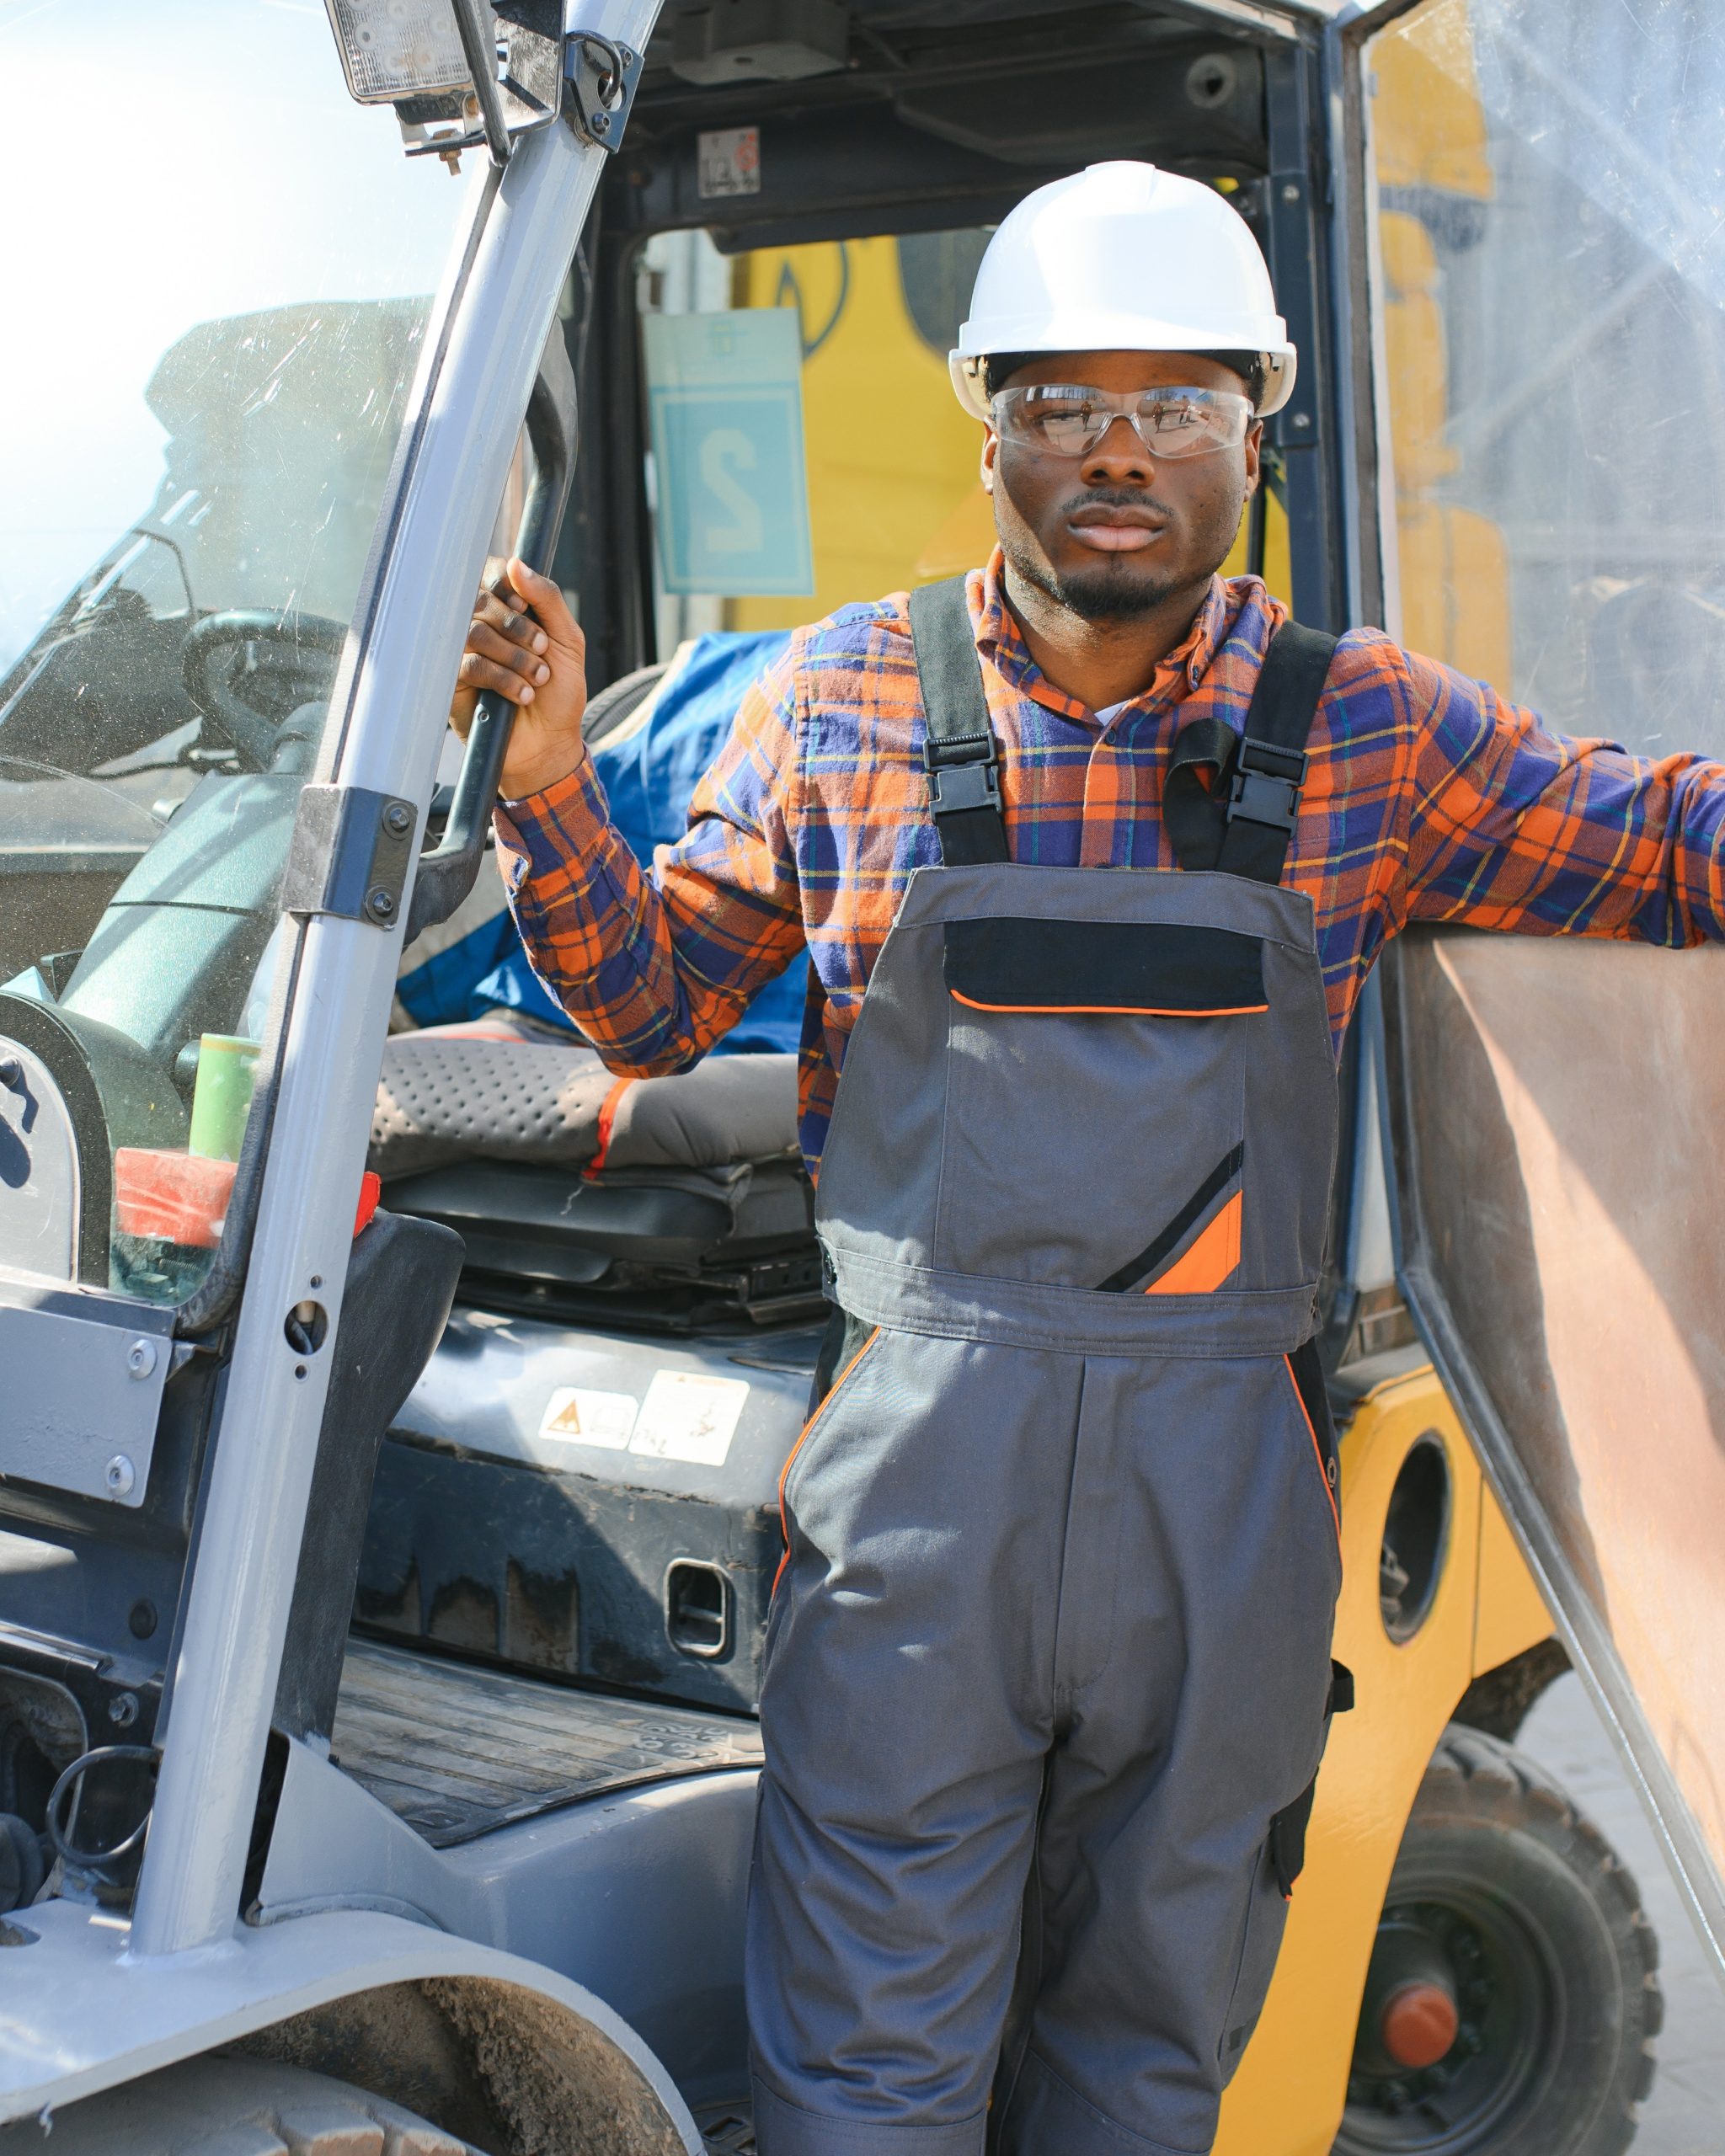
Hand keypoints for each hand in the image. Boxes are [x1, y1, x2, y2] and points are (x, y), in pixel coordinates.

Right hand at [450, 554, 588, 800]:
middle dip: (518, 626)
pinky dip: (502, 678)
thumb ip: (548, 599)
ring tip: (539, 678)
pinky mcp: (452, 681)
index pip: (492, 575)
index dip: (507, 586)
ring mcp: (463, 652)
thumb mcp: (568, 641)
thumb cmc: (559, 692)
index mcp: (506, 610)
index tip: (527, 608)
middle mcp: (480, 625)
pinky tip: (522, 695)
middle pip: (482, 601)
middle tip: (542, 650)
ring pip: (476, 631)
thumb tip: (516, 562)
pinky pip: (469, 664)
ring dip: (514, 655)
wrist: (549, 743)